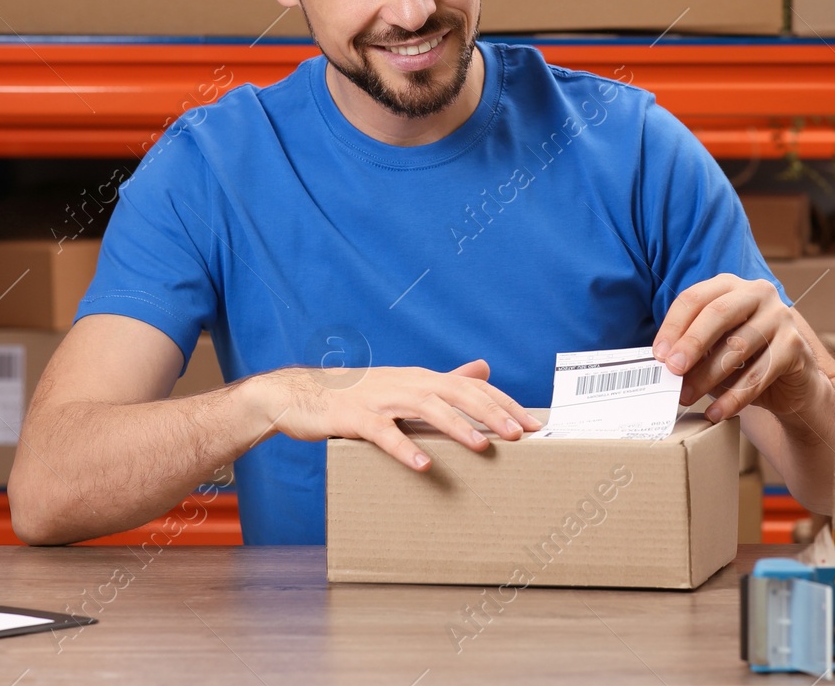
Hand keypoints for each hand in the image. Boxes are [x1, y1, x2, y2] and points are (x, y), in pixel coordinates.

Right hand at [259, 359, 541, 470]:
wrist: (300, 396)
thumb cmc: (358, 396)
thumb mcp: (405, 386)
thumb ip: (445, 382)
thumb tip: (484, 370)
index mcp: (422, 378)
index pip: (473, 387)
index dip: (504, 403)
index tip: (534, 423)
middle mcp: (407, 383)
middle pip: (457, 393)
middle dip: (491, 413)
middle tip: (520, 434)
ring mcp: (380, 399)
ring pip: (426, 409)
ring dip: (456, 427)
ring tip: (482, 447)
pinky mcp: (355, 418)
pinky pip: (384, 434)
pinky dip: (404, 448)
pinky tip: (422, 466)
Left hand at [651, 275, 824, 424]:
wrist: (794, 386)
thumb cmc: (746, 362)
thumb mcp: (715, 349)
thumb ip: (692, 349)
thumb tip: (662, 364)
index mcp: (731, 286)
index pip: (695, 298)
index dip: (673, 326)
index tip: (658, 354)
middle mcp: (758, 293)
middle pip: (718, 312)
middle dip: (691, 343)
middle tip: (672, 370)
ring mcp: (781, 317)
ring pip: (738, 345)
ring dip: (708, 375)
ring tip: (687, 396)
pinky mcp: (795, 346)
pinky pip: (760, 373)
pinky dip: (734, 397)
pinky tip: (716, 412)